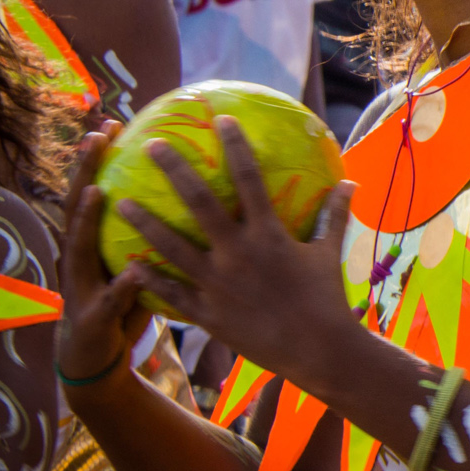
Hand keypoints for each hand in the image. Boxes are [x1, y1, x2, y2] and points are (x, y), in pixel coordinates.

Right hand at [54, 128, 153, 391]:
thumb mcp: (130, 263)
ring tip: (100, 192)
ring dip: (87, 219)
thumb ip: (151, 233)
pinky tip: (135, 272)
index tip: (110, 123)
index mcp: (92, 239)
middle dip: (84, 170)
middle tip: (96, 136)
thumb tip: (195, 197)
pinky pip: (109, 300)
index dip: (96, 160)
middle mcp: (81, 254)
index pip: (92, 189)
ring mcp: (82, 283)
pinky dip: (120, 287)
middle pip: (79, 204)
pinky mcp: (94, 316)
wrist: (92, 353)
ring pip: (80, 246)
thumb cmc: (122, 299)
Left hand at [101, 119, 359, 390]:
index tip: (222, 119)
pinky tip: (129, 264)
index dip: (237, 146)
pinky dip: (149, 278)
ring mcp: (218, 284)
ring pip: (173, 246)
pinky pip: (172, 292)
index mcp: (270, 235)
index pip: (250, 180)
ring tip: (120, 202)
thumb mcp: (330, 254)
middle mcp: (238, 254)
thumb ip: (334, 215)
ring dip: (145, 222)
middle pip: (200, 204)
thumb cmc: (328, 300)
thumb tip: (349, 182)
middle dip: (175, 170)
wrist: (319, 351)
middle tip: (151, 145)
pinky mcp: (208, 313)